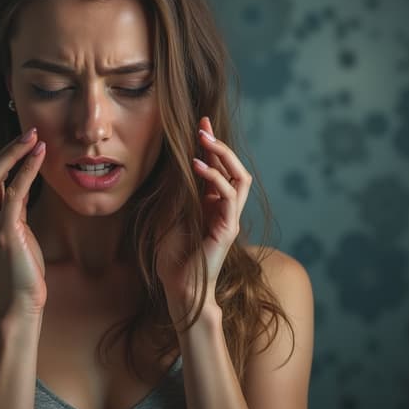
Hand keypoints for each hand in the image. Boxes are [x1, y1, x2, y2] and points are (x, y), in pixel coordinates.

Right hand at [0, 127, 47, 317]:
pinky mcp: (6, 234)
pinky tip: (40, 157)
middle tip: (31, 131)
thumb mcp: (18, 237)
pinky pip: (13, 194)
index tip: (25, 143)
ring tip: (35, 137)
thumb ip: (15, 214)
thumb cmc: (23, 273)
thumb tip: (23, 191)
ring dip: (14, 153)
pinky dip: (26, 171)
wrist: (20, 306)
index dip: (3, 157)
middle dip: (7, 149)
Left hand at [156, 116, 251, 320]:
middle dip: (220, 145)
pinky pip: (228, 196)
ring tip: (204, 140)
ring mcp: (230, 218)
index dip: (212, 145)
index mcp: (213, 204)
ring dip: (222, 156)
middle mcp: (225, 209)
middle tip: (203, 127)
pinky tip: (197, 166)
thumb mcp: (170, 213)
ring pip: (239, 178)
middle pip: (235, 169)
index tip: (201, 123)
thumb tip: (174, 162)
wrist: (178, 285)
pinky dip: (214, 178)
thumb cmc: (173, 254)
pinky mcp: (228, 229)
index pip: (219, 168)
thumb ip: (176, 191)